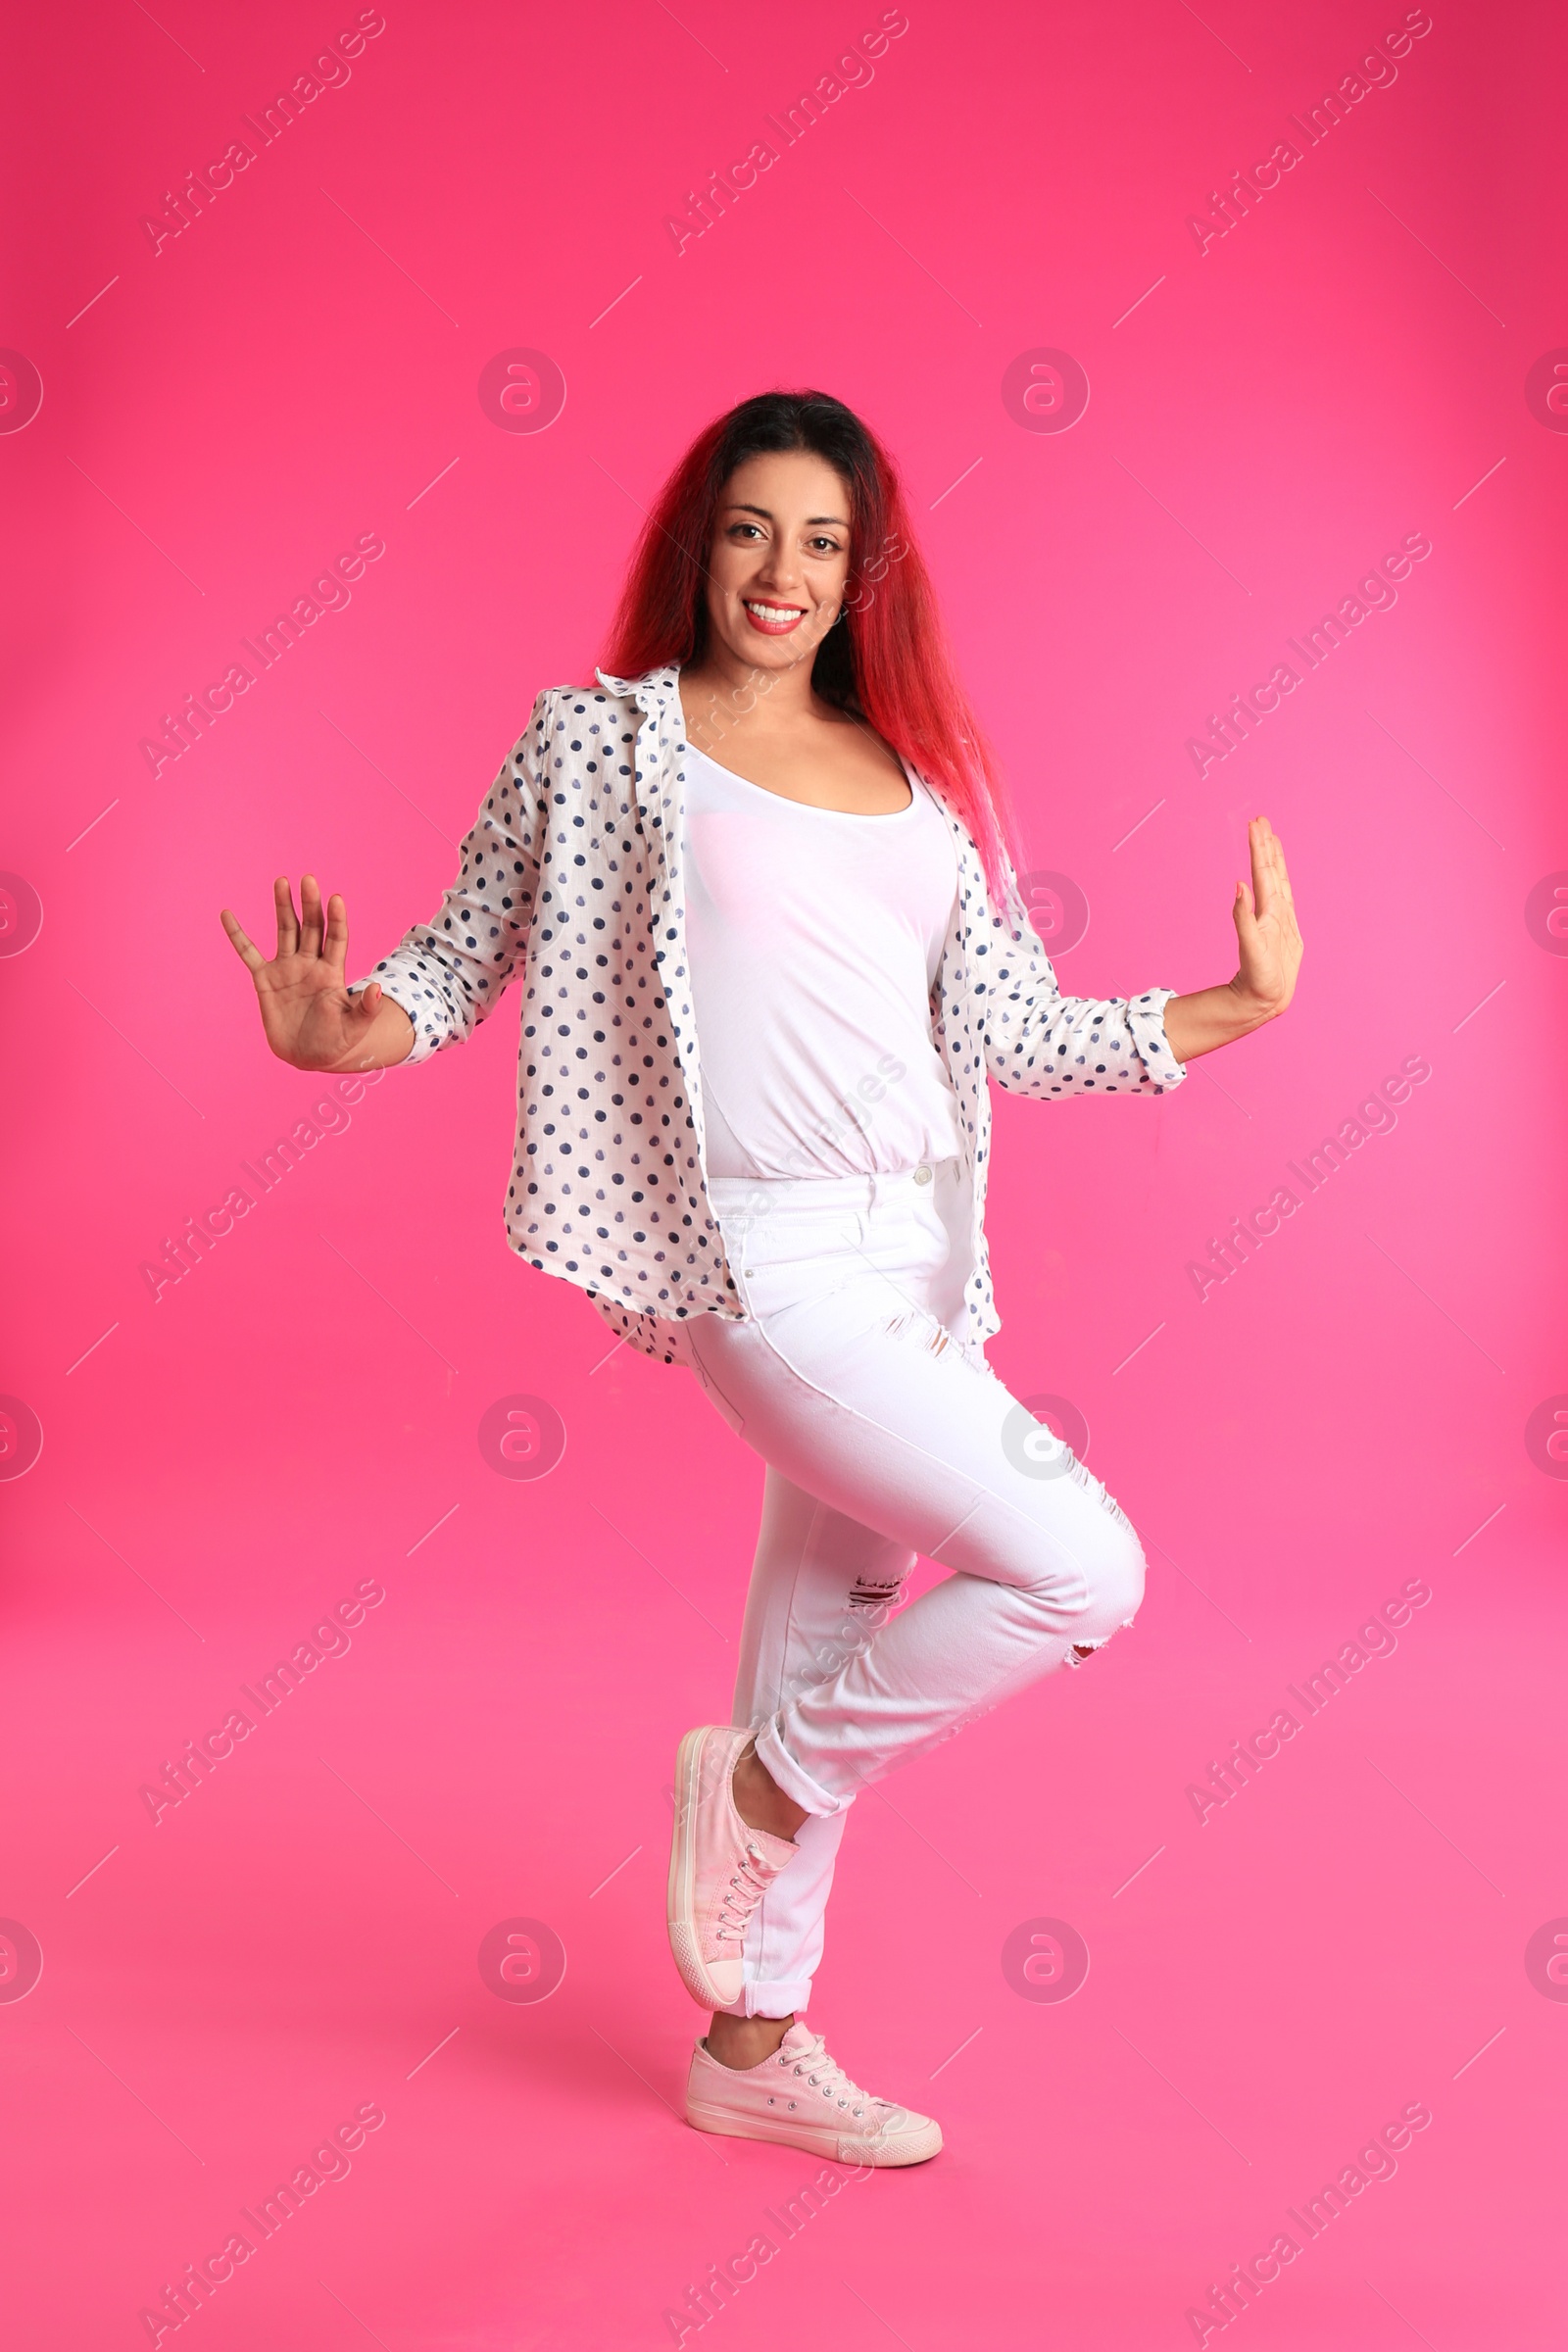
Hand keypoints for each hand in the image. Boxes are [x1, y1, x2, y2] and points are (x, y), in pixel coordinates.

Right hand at [220, 874, 397, 1070]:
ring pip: (285, 931)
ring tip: (282, 882)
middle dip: (310, 904)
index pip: (336, 938)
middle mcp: (310, 963)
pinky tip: (227, 914)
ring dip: (283, 907)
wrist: (309, 1056)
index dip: (336, 919)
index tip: (336, 898)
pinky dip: (237, 935)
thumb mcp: (354, 1028)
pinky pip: (248, 953)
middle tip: (308, 880)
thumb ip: (365, 1009)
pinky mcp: (265, 979)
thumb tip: (377, 989)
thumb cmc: (335, 1042)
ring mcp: (287, 969)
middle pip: (311, 927)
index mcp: (332, 972)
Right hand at [1229, 816, 1302, 1021]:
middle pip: (1272, 872)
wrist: (1271, 999)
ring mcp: (1281, 918)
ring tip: (1269, 837)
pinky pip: (1276, 896)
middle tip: (1260, 821)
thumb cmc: (1264, 978)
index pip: (1266, 873)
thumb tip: (1239, 885)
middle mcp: (1280, 912)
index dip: (1260, 849)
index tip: (1255, 825)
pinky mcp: (1278, 927)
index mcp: (1275, 913)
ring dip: (1272, 858)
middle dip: (1265, 846)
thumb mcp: (1252, 950)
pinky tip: (1267, 873)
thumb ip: (1243, 918)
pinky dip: (1271, 880)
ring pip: (1277, 881)